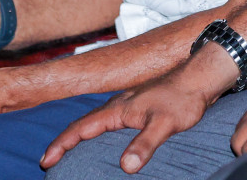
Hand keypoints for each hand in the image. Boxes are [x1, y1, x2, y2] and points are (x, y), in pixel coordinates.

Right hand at [40, 43, 236, 173]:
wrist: (200, 79)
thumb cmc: (183, 98)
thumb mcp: (164, 124)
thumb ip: (145, 143)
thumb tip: (126, 166)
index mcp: (117, 109)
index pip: (81, 128)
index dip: (62, 145)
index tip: (46, 160)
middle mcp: (118, 106)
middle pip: (83, 124)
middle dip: (64, 142)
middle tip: (48, 160)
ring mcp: (127, 106)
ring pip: (95, 122)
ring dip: (79, 137)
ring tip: (68, 153)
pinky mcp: (138, 108)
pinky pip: (108, 123)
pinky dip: (96, 133)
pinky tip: (102, 141)